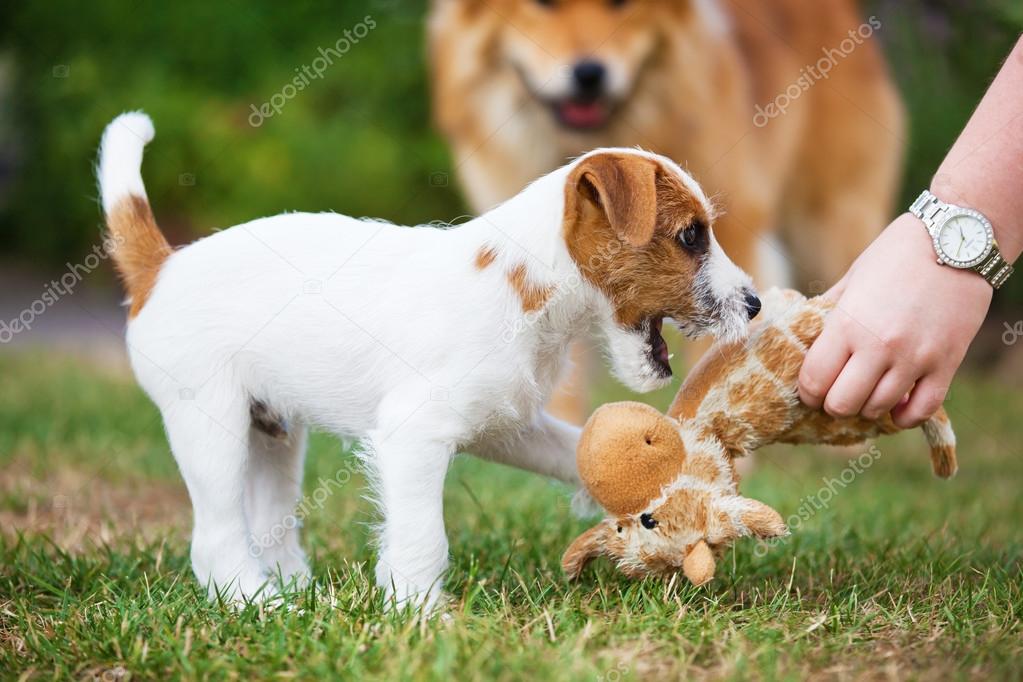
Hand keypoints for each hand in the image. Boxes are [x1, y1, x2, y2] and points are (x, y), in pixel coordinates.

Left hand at [799, 213, 992, 426]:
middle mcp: (879, 347)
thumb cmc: (896, 254)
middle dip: (833, 404)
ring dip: (867, 407)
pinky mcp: (946, 364)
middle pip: (842, 404)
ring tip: (867, 392)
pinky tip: (897, 407)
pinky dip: (904, 416)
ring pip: (878, 409)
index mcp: (848, 324)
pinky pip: (921, 410)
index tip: (811, 388)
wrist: (955, 240)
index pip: (814, 380)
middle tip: (837, 393)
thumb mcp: (852, 278)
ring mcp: (915, 358)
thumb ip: (828, 312)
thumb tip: (805, 337)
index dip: (807, 391)